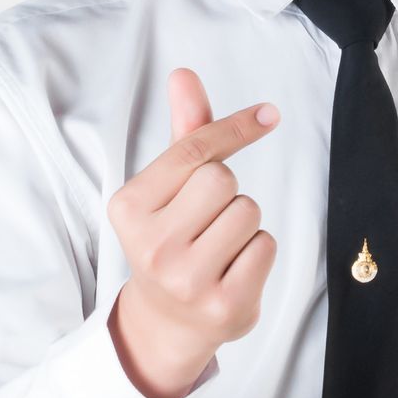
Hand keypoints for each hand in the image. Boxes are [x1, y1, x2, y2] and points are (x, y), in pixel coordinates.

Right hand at [107, 67, 280, 397]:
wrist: (168, 322)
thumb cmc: (172, 240)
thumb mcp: (168, 188)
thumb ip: (183, 133)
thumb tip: (184, 75)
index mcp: (129, 207)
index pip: (192, 150)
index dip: (234, 128)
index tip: (268, 115)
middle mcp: (153, 246)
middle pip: (223, 180)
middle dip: (227, 192)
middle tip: (206, 220)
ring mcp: (188, 280)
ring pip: (248, 211)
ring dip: (244, 223)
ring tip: (218, 246)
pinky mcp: (224, 305)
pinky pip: (265, 246)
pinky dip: (258, 251)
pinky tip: (232, 269)